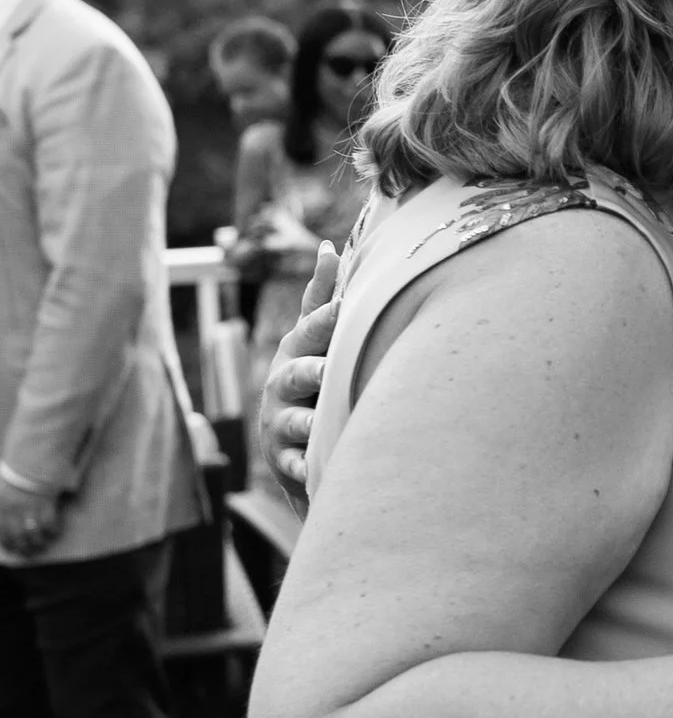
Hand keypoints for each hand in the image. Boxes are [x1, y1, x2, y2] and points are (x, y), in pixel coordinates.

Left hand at [0, 477, 62, 559]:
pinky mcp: (46, 505)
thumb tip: (3, 516)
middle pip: (18, 537)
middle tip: (28, 551)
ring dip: (38, 542)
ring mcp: (31, 509)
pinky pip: (50, 523)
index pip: (2, 533)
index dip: (8, 543)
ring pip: (34, 534)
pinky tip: (54, 532)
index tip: (12, 548)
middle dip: (23, 547)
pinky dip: (52, 530)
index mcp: (1, 509)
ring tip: (41, 545)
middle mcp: (14, 512)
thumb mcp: (1, 489)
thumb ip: (2, 505)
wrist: (31, 461)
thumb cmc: (15, 472)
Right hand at [260, 241, 339, 503]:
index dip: (327, 316)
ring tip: (318, 424)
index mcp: (299, 350)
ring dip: (306, 421)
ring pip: (294, 420)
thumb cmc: (313, 378)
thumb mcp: (314, 339)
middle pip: (298, 373)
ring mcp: (282, 421)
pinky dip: (303, 468)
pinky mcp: (285, 459)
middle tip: (329, 369)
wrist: (294, 443)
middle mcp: (285, 383)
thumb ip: (322, 297)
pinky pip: (293, 464)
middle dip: (313, 370)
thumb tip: (330, 245)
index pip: (313, 328)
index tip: (345, 304)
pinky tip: (313, 472)